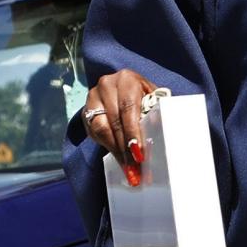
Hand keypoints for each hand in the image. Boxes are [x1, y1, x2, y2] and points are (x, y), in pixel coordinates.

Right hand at [83, 70, 156, 186]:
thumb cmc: (142, 95)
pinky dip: (107, 146)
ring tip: (127, 167)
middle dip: (125, 147)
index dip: (133, 131)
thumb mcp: (151, 97)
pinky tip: (117, 157)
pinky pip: (94, 132)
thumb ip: (155, 110)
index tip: (137, 151)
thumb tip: (160, 132)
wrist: (123, 87)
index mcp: (127, 79)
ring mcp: (93, 97)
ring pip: (101, 128)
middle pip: (115, 120)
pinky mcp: (85, 110)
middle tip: (134, 167)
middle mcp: (107, 85)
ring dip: (115, 150)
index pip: (128, 108)